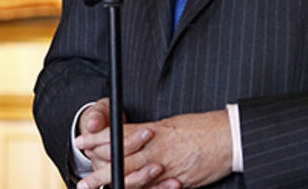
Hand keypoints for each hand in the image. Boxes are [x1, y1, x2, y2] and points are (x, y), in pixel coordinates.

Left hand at [78, 109, 231, 188]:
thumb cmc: (200, 128)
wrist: (228, 137)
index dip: (95, 140)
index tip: (80, 142)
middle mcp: (156, 148)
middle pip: (120, 160)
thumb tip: (127, 135)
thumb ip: (147, 132)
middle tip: (82, 181)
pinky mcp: (179, 181)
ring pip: (133, 178)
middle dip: (98, 171)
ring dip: (113, 184)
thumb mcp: (168, 124)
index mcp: (152, 131)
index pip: (117, 136)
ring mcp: (166, 166)